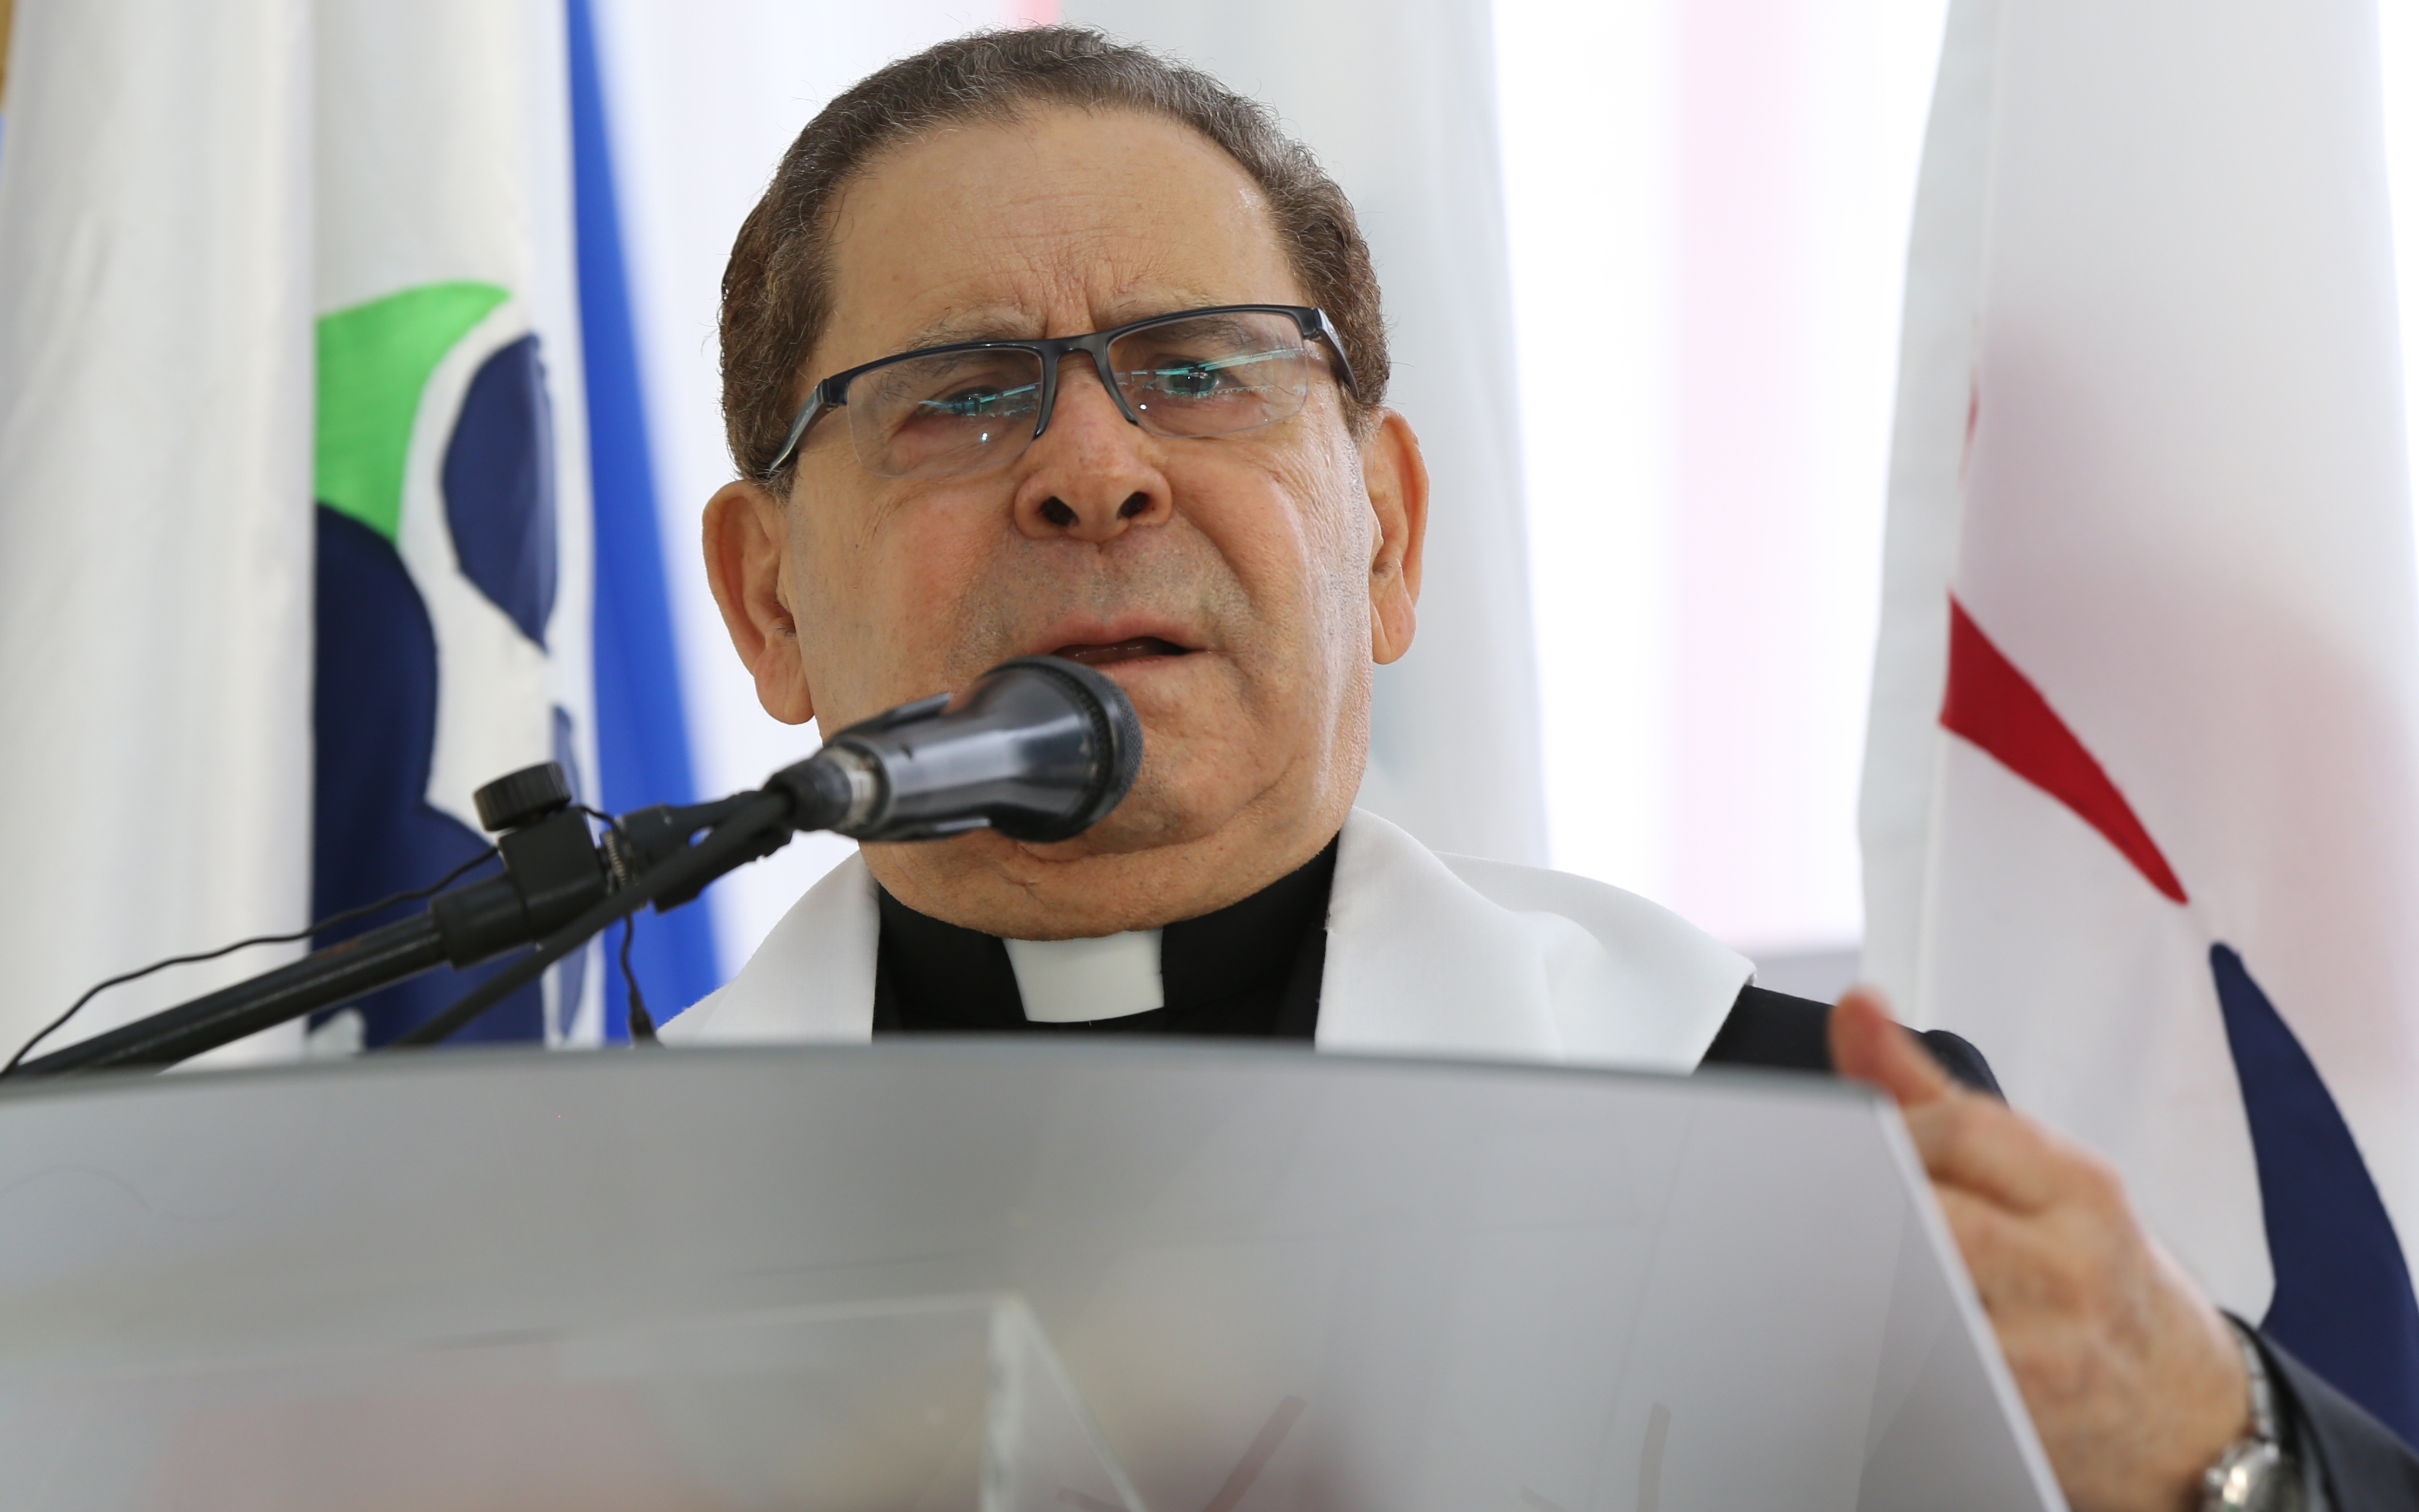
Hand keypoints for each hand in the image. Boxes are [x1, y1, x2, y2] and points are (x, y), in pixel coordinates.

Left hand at [1830, 987, 2251, 1511]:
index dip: (1888, 1133)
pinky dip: (1874, 1359)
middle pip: (1935, 1217)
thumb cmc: (2100, 1278)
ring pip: (1919, 1303)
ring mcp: (2046, 1353)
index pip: (1960, 1127)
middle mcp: (2070, 1267)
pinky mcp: (2015, 1426)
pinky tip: (1852, 1344)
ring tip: (1823, 1274)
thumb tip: (1857, 1008)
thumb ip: (1931, 1093)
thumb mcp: (2042, 1176)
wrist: (2184, 1411)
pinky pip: (1921, 1383)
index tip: (1853, 1151)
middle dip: (1864, 1211)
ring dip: (1859, 1283)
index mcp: (2078, 1189)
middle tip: (1817, 1214)